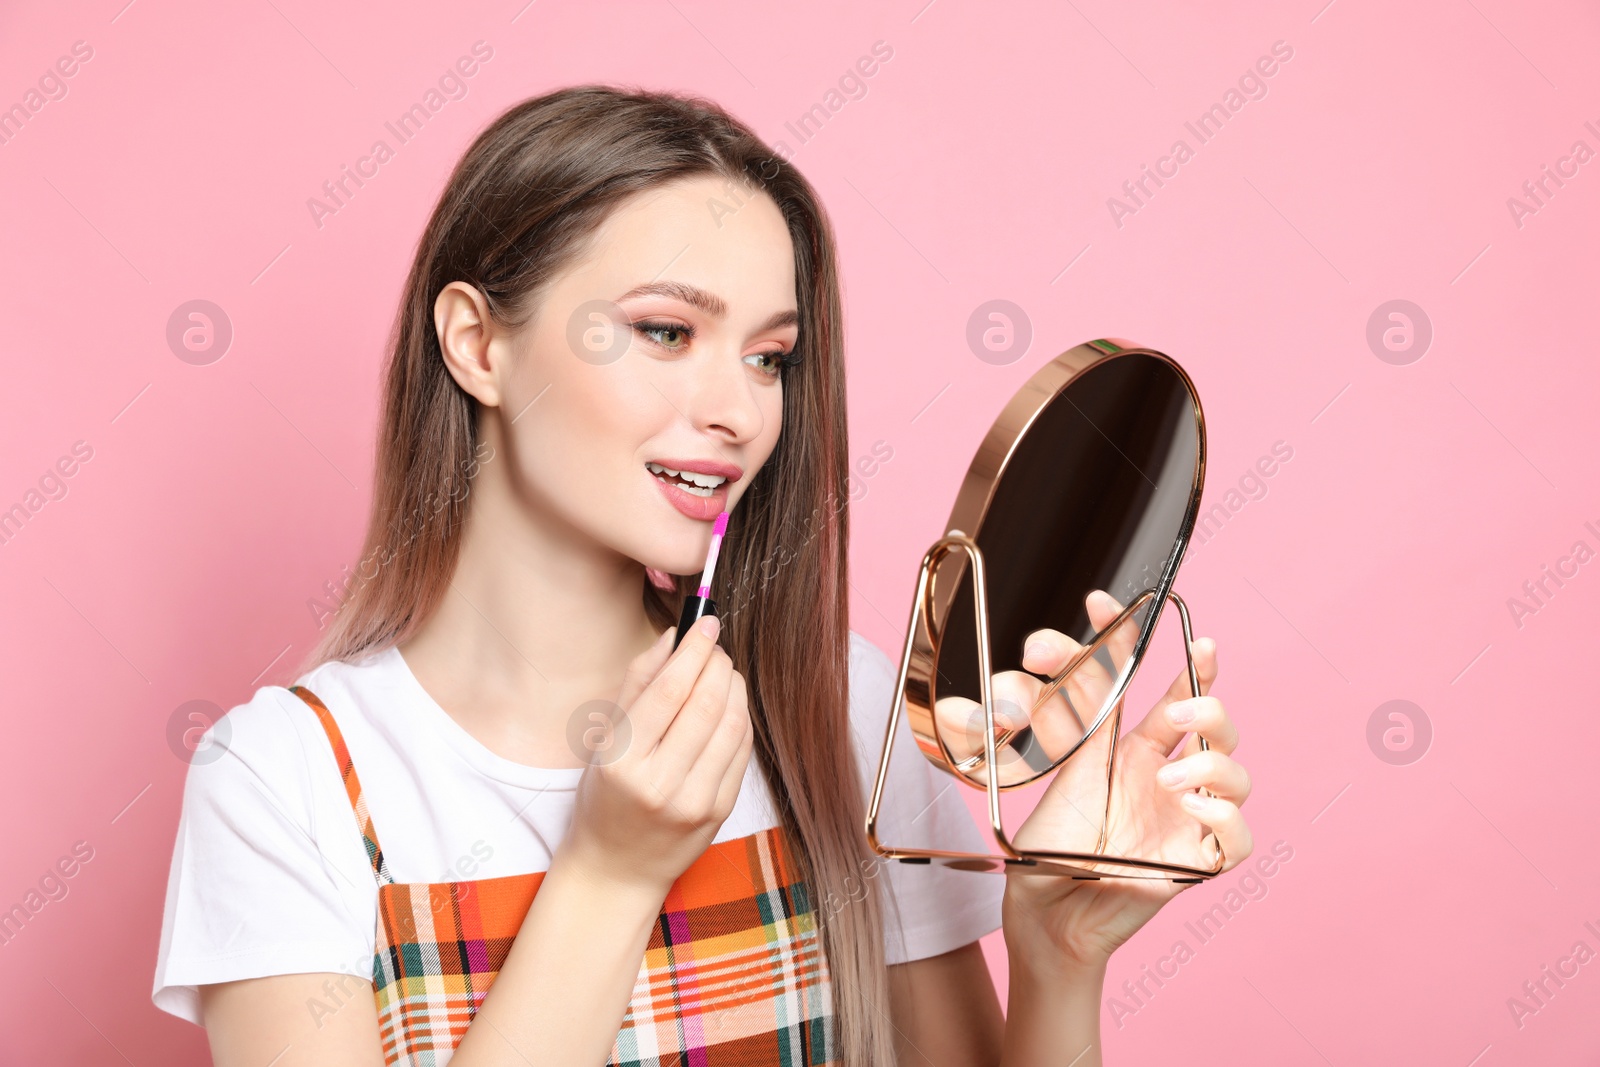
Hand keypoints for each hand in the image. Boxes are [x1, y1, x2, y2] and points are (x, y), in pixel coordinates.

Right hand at [561, 615, 753, 896]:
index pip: (668, 690)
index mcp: (621, 759)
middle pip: (706, 703)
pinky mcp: (720, 812)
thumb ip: (638, 683)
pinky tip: (729, 706)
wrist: (617, 869)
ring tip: (723, 672)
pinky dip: (740, 717)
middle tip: (715, 646)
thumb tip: (674, 636)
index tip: (707, 622)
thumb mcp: (605, 739)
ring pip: (732, 724)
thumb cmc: (605, 796)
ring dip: (734, 686)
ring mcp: (694, 801)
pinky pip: (742, 751)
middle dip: (718, 663)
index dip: (694, 649)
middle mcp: (659, 783)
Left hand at [934, 589, 1253, 971]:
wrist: (1043, 906)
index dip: (1182, 654)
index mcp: (1141, 750)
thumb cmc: (1051, 840)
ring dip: (1209, 767)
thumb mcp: (1061, 761)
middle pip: (1221, 726)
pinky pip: (1238, 839)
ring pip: (1238, 777)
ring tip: (1165, 779)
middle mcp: (1171, 779)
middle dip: (1207, 706)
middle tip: (1170, 715)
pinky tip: (1186, 809)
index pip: (1178, 689)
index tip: (1162, 620)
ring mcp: (1187, 821)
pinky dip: (1222, 818)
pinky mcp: (1194, 865)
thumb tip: (1050, 647)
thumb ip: (1069, 709)